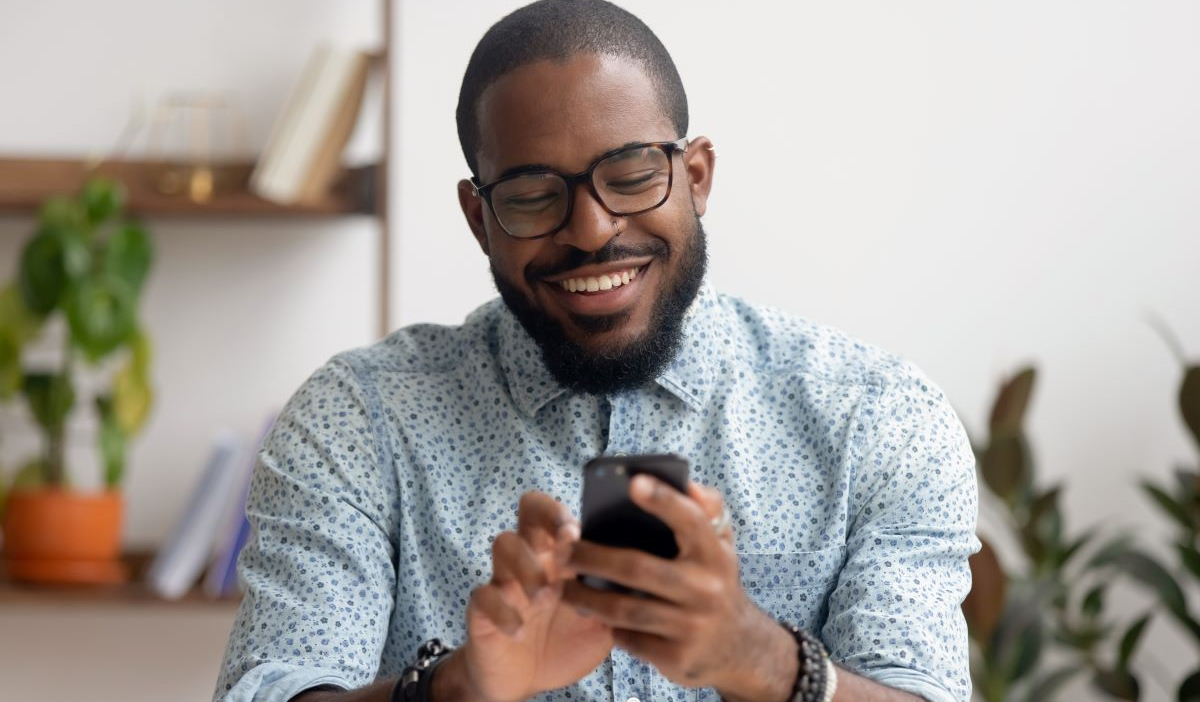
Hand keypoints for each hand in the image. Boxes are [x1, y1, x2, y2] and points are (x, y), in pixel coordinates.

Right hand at [457, 492, 613, 701]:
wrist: (528, 679)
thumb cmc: (566, 640)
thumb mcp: (602, 620)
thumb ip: (618, 597)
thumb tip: (651, 577)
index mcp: (560, 555)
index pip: (556, 511)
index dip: (562, 512)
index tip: (576, 531)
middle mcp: (532, 557)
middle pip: (527, 511)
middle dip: (545, 517)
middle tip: (563, 542)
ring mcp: (504, 580)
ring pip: (503, 544)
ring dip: (526, 565)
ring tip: (543, 596)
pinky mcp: (483, 608)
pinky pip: (483, 595)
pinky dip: (502, 610)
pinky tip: (519, 630)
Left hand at [561, 477, 781, 692]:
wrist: (739, 648)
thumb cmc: (715, 582)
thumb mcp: (721, 546)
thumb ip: (707, 511)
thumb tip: (690, 486)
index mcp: (714, 554)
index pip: (690, 520)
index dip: (663, 500)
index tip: (633, 482)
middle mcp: (706, 589)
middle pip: (637, 568)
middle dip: (591, 558)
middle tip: (561, 551)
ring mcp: (691, 626)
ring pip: (624, 609)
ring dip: (585, 597)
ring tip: (562, 586)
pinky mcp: (675, 657)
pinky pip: (628, 638)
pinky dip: (607, 625)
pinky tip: (591, 614)